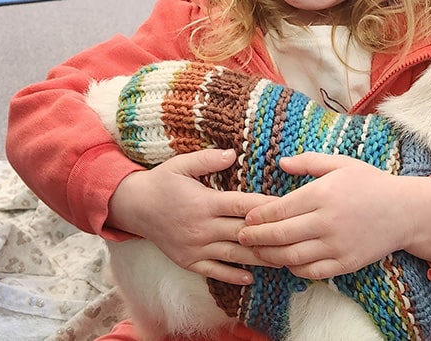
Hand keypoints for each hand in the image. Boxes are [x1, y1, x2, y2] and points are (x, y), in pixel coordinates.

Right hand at [107, 149, 275, 284]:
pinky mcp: (189, 261)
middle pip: (244, 233)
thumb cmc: (162, 182)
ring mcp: (196, 247)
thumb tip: (234, 153)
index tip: (289, 207)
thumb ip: (208, 159)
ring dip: (259, 258)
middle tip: (296, 236)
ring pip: (234, 255)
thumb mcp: (181, 165)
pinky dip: (233, 276)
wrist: (134, 208)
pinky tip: (251, 278)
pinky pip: (214, 272)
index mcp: (205, 202)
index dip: (267, 207)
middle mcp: (203, 228)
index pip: (243, 205)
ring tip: (283, 258)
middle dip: (269, 235)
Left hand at [238, 153, 430, 278]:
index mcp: (323, 194)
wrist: (405, 211)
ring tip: (258, 252)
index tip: (247, 218)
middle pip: (281, 234)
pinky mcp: (346, 262)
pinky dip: (295, 269)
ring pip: (293, 256)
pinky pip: (313, 271)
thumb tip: (280, 162)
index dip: (259, 216)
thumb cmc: (370, 183)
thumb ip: (308, 162)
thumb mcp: (340, 163)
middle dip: (256, 237)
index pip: (280, 209)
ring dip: (270, 256)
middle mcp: (327, 221)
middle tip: (241, 237)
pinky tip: (286, 262)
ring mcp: (337, 245)